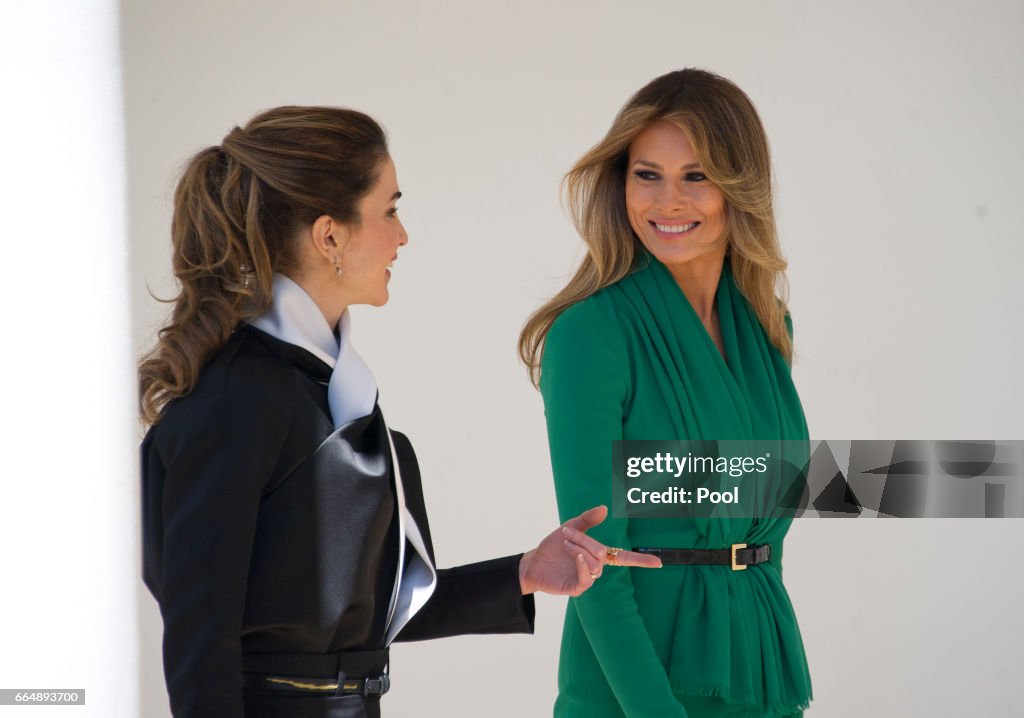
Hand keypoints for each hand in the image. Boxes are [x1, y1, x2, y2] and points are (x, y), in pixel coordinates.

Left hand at [518, 505, 661, 595]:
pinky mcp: (577, 588)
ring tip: (565, 544)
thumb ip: (587, 520)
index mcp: (599, 554)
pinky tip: (577, 555)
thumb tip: (605, 508)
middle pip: (603, 553)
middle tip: (566, 533)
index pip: (624, 558)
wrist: (533, 562)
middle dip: (585, 539)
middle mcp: (596, 567)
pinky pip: (588, 578)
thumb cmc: (553, 547)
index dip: (641, 560)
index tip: (659, 562)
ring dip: (579, 548)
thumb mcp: (570, 528)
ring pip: (595, 563)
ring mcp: (587, 579)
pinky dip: (583, 564)